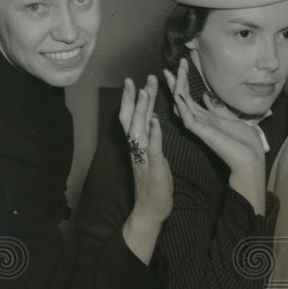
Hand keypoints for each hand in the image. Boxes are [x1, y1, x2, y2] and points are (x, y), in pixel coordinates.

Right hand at [119, 75, 172, 224]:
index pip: (132, 118)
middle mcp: (137, 149)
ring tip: (146, 91)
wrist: (151, 210)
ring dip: (143, 109)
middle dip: (135, 97)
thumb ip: (151, 141)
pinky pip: (153, 147)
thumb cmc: (154, 186)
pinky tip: (155, 120)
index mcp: (138, 146)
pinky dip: (153, 133)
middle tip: (140, 78)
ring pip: (140, 129)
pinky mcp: (154, 167)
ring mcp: (144, 157)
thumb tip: (151, 123)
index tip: (134, 82)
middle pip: (132, 119)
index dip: (132, 100)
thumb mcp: (153, 159)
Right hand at [163, 58, 265, 174]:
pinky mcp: (203, 133)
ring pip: (182, 104)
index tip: (181, 65)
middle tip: (172, 65)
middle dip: (177, 81)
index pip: (189, 97)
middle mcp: (201, 121)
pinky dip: (182, 107)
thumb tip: (206, 95)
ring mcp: (200, 127)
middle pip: (182, 98)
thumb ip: (218, 108)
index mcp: (207, 117)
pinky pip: (188, 119)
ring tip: (174, 73)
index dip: (183, 82)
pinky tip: (177, 95)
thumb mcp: (232, 119)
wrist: (250, 159)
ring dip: (178, 88)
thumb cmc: (244, 143)